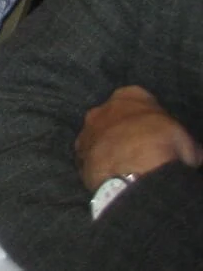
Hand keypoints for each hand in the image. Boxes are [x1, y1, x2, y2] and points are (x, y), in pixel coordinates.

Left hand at [75, 85, 202, 190]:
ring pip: (99, 137)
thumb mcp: (184, 139)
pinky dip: (100, 164)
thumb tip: (192, 155)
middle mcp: (101, 108)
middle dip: (124, 130)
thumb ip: (184, 142)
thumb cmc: (161, 144)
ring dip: (109, 147)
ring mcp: (87, 131)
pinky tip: (113, 176)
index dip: (150, 118)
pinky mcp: (79, 154)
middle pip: (114, 117)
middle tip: (140, 150)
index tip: (159, 133)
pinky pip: (91, 157)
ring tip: (126, 166)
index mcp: (128, 95)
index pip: (139, 100)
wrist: (132, 169)